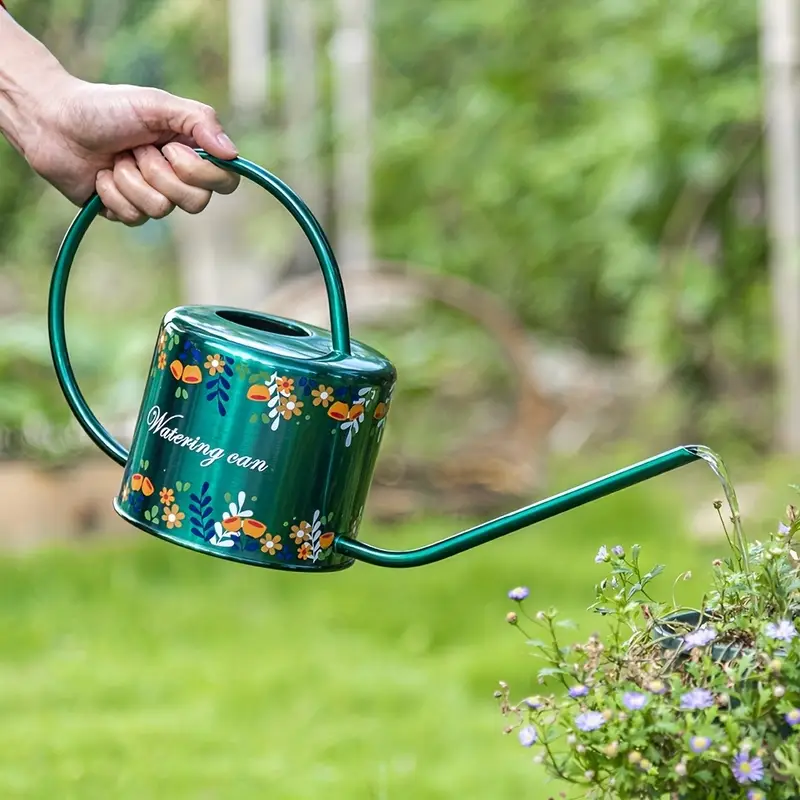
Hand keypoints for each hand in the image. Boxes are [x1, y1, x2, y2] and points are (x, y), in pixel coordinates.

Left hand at [24, 76, 240, 225]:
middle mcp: (177, 179)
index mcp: (192, 153)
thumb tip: (233, 153)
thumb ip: (200, 120)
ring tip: (116, 158)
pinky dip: (113, 191)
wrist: (53, 121)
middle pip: (196, 203)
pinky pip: (134, 217)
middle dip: (160, 174)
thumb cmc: (106, 107)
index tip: (174, 149)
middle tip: (138, 150)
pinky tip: (102, 175)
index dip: (203, 173)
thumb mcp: (158, 104)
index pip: (225, 182)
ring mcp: (152, 198)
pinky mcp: (127, 212)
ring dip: (132, 179)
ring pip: (161, 210)